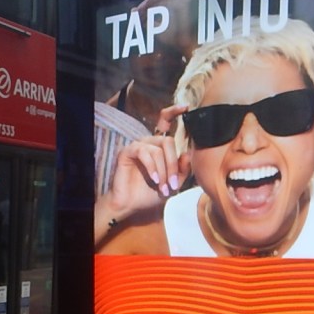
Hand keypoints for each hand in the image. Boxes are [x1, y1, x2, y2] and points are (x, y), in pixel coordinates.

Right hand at [100, 104, 189, 218]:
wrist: (133, 206)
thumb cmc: (151, 194)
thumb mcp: (173, 184)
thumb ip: (183, 170)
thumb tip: (187, 154)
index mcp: (160, 146)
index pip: (166, 123)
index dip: (174, 112)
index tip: (185, 107)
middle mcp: (149, 143)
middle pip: (168, 141)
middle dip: (173, 164)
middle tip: (173, 183)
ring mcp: (138, 146)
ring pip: (158, 150)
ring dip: (163, 170)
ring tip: (163, 187)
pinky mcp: (127, 152)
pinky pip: (144, 152)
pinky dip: (151, 167)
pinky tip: (153, 179)